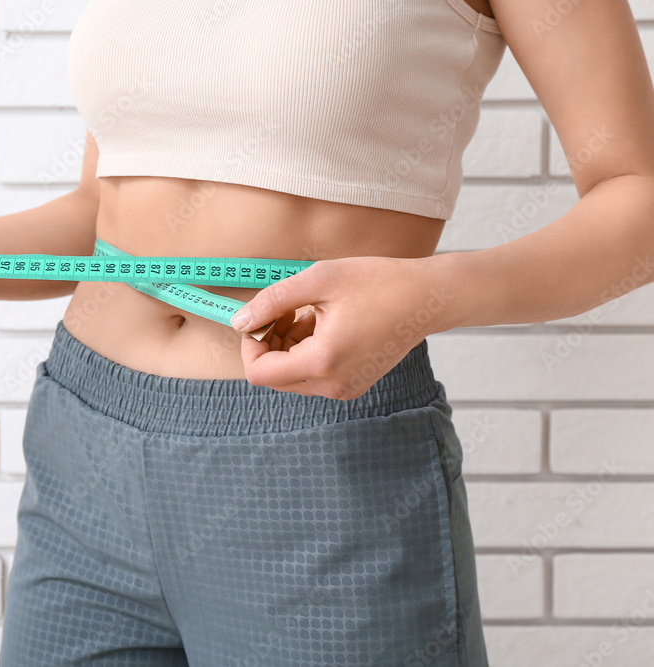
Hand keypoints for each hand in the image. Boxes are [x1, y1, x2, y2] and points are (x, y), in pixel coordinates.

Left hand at [229, 255, 451, 397]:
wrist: (428, 298)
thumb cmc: (379, 283)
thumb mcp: (318, 280)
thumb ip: (272, 301)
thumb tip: (239, 321)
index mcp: (323, 362)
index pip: (260, 373)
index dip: (250, 345)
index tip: (261, 317)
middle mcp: (333, 385)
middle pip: (274, 377)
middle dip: (269, 343)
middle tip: (285, 309)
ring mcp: (345, 388)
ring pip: (292, 376)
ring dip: (288, 345)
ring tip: (308, 312)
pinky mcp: (353, 384)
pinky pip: (313, 374)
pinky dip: (307, 351)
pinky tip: (322, 323)